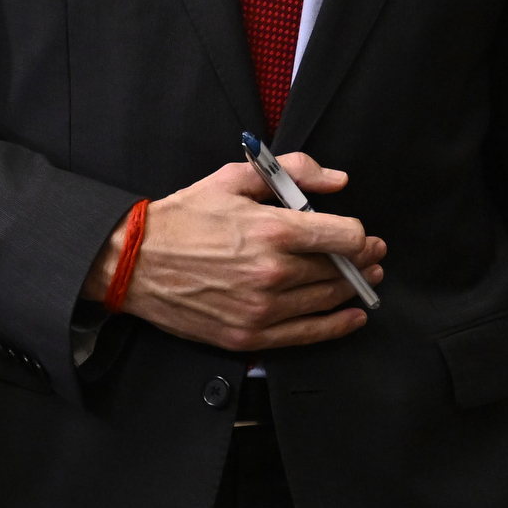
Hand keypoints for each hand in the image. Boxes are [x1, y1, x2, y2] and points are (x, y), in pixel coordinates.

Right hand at [82, 154, 386, 353]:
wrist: (133, 262)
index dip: (362, 237)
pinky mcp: (248, 335)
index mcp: (273, 231)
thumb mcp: (234, 179)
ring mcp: (261, 309)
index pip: (344, 237)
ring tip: (364, 282)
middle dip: (363, 262)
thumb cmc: (182, 219)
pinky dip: (336, 326)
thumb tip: (337, 180)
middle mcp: (273, 273)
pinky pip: (307, 334)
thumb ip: (293, 172)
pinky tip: (352, 317)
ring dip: (354, 290)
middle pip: (340, 270)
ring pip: (327, 300)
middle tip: (374, 257)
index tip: (366, 237)